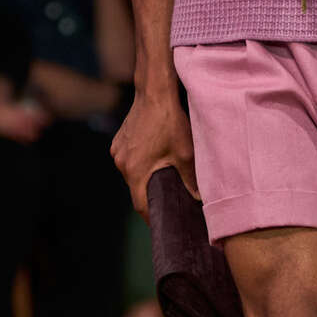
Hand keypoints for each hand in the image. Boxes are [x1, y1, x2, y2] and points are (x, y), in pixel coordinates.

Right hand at [110, 86, 196, 215]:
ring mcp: (117, 151)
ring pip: (132, 174)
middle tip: (169, 201)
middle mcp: (121, 163)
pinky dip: (140, 164)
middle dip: (151, 196)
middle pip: (135, 189)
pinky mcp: (118, 141)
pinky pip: (129, 160)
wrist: (154, 92)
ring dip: (145, 178)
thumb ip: (191, 179)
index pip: (141, 205)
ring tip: (163, 179)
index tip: (163, 224)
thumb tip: (199, 199)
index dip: (152, 217)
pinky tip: (155, 158)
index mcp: (135, 170)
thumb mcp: (185, 152)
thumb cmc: (170, 122)